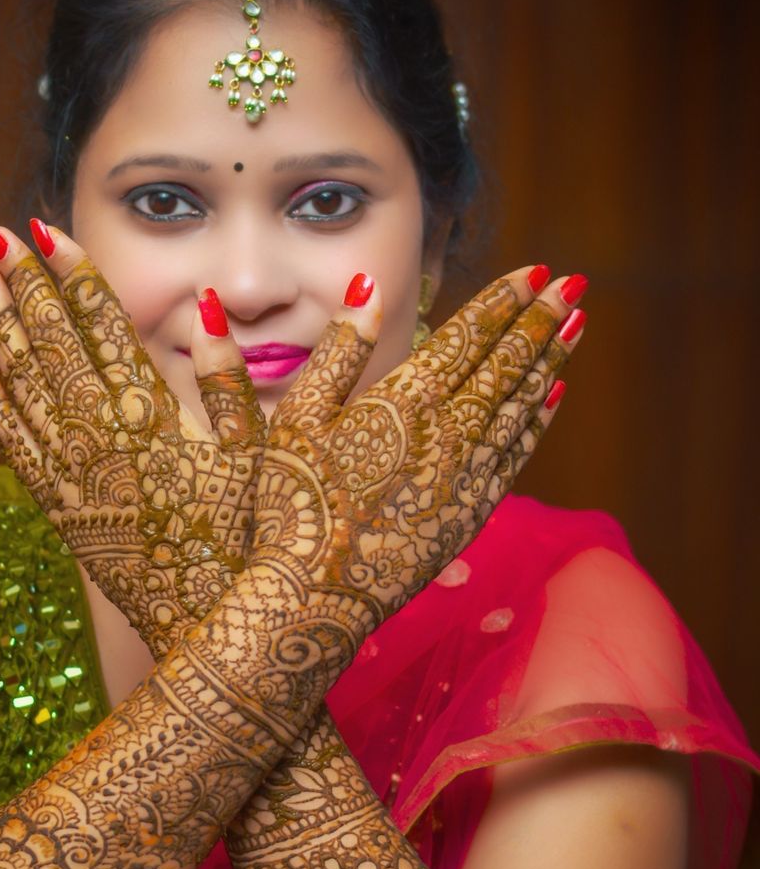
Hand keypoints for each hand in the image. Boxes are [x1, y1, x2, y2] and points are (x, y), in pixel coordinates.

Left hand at [0, 222, 264, 657]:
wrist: (210, 628)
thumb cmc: (246, 539)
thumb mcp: (257, 455)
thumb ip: (229, 379)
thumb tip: (206, 306)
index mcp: (153, 412)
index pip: (103, 325)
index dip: (75, 273)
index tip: (47, 230)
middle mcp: (103, 436)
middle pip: (53, 342)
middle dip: (23, 282)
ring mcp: (72, 473)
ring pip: (23, 384)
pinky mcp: (57, 510)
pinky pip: (13, 446)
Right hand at [249, 266, 583, 641]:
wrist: (314, 595)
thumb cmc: (293, 503)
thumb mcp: (297, 417)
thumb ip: (338, 352)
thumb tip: (368, 290)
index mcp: (401, 401)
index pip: (465, 338)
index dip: (503, 302)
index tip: (535, 272)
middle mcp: (445, 433)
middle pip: (504, 365)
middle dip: (539, 320)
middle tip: (572, 286)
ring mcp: (465, 475)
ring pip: (521, 406)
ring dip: (550, 360)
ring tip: (574, 326)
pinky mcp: (471, 513)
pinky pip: (518, 454)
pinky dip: (539, 418)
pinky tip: (552, 395)